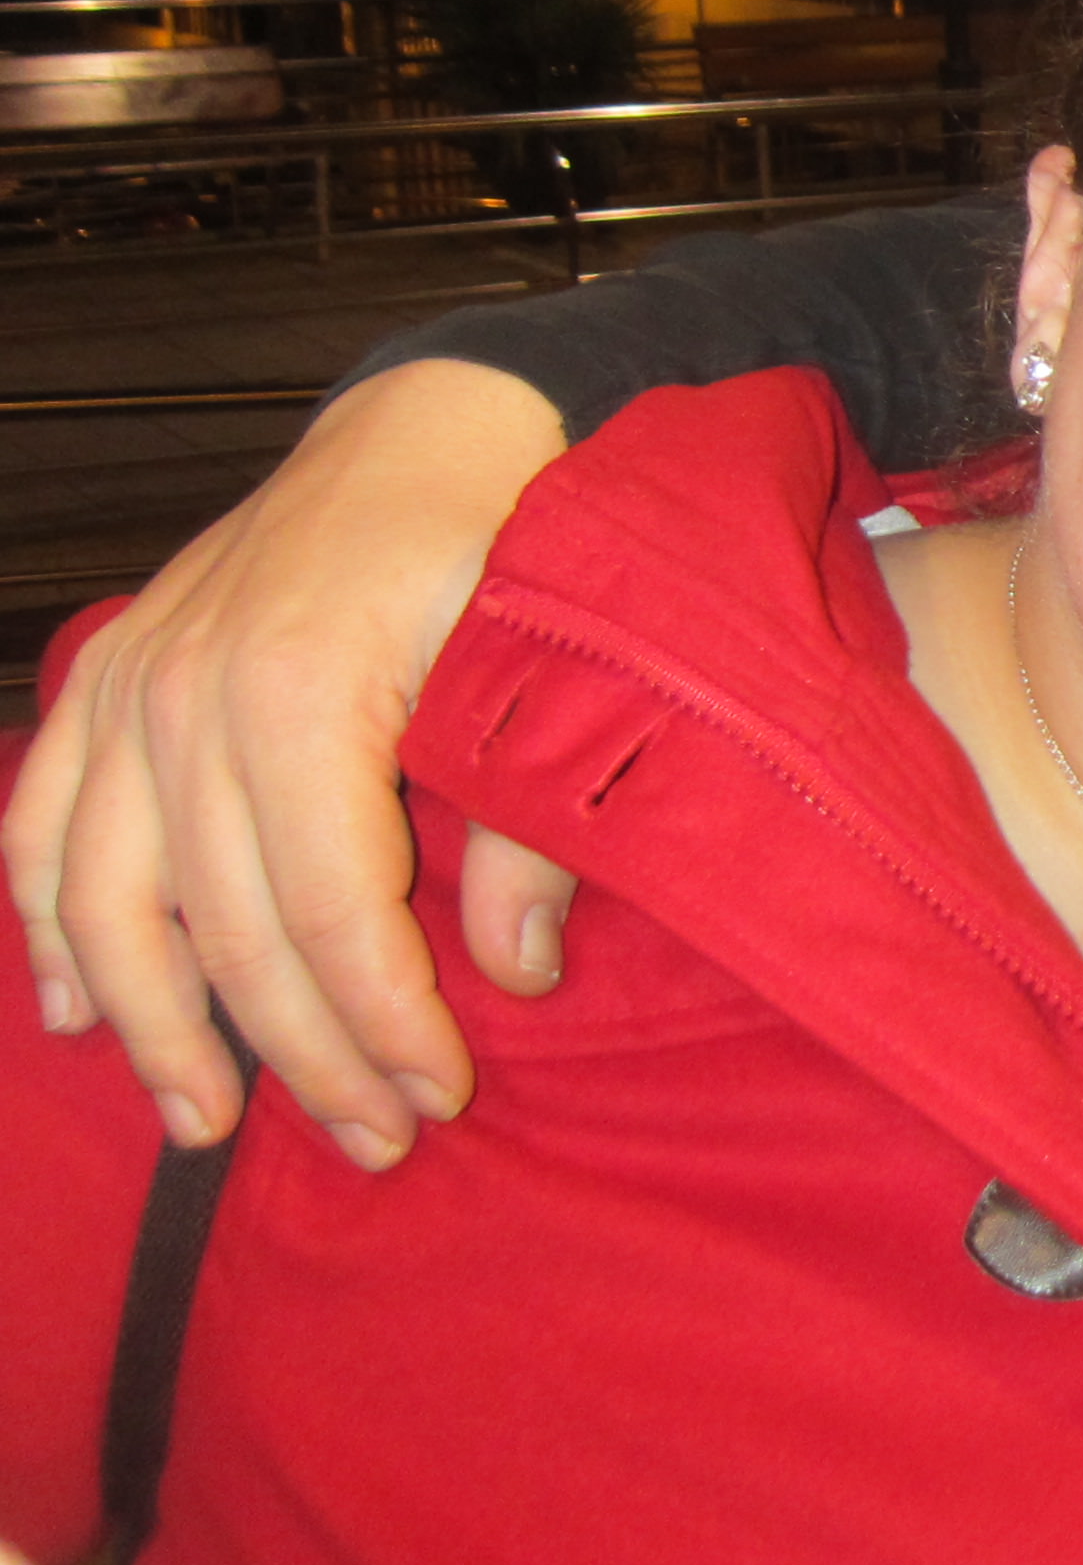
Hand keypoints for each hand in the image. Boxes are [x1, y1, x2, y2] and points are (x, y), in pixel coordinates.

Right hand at [3, 361, 575, 1166]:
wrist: (431, 426)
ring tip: (211, 1122)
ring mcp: (129, 686)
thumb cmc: (502, 539)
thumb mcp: (550, 664)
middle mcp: (184, 693)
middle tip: (374, 1138)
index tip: (440, 1098)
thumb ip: (537, 822)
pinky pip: (41, 827)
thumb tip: (517, 975)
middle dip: (301, 1054)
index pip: (332, 912)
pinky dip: (51, 927)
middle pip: (228, 927)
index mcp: (298, 687)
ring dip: (158, 1027)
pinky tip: (82, 1012)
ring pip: (107, 901)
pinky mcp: (106, 680)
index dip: (383, 1023)